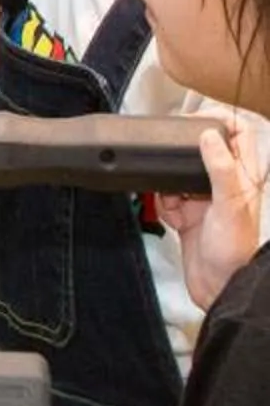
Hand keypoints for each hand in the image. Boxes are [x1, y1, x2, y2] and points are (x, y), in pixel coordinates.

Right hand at [160, 116, 264, 309]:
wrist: (218, 286)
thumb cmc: (234, 251)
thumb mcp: (230, 204)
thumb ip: (221, 168)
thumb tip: (209, 135)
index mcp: (244, 178)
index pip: (238, 134)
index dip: (221, 120)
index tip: (197, 118)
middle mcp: (224, 185)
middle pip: (203, 151)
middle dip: (184, 152)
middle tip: (172, 150)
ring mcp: (203, 199)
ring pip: (179, 173)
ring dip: (168, 181)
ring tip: (173, 196)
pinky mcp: (186, 214)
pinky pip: (165, 198)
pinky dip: (161, 203)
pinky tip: (170, 215)